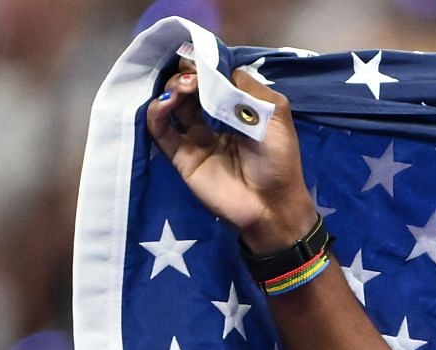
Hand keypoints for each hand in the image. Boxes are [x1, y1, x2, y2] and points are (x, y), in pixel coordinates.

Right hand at [146, 63, 316, 253]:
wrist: (273, 205)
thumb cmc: (279, 160)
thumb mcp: (275, 113)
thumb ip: (248, 88)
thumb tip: (219, 69)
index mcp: (236, 109)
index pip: (212, 79)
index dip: (205, 66)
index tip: (202, 59)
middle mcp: (213, 120)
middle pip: (189, 87)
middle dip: (188, 74)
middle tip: (194, 76)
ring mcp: (195, 137)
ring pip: (172, 103)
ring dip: (173, 87)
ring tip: (186, 87)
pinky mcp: (181, 155)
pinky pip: (160, 129)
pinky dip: (157, 111)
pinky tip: (167, 103)